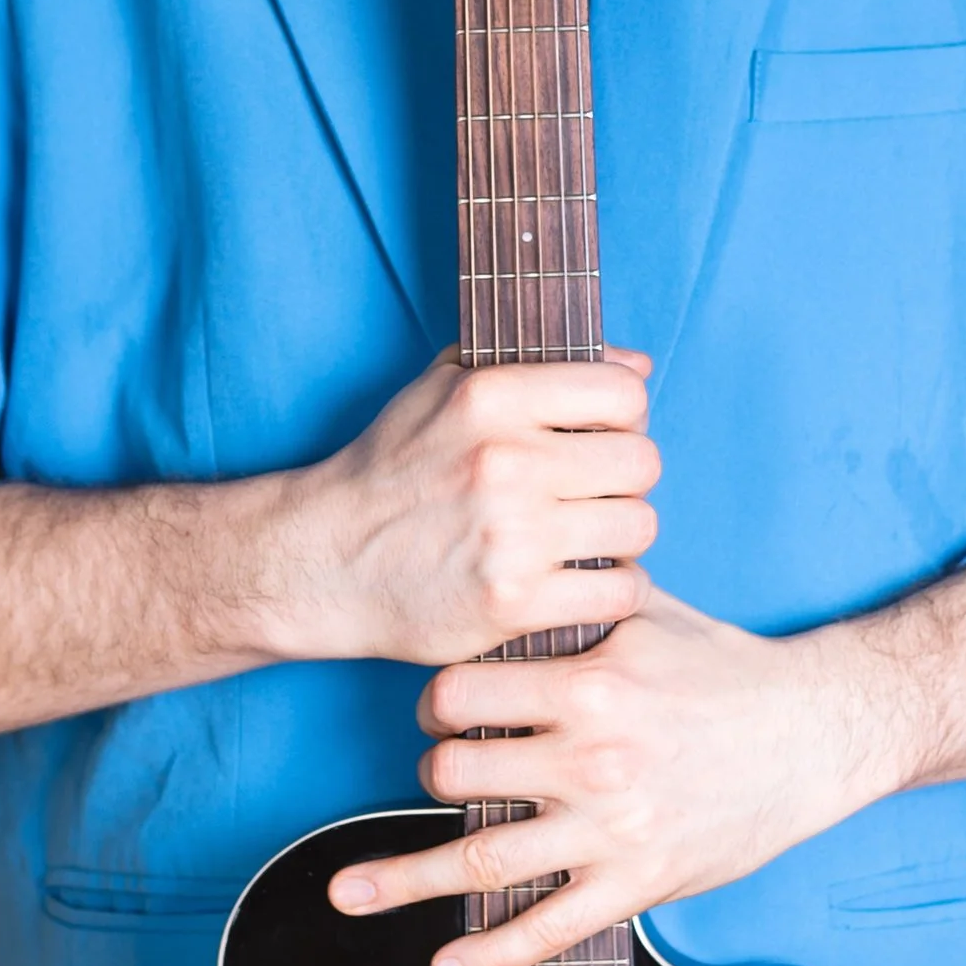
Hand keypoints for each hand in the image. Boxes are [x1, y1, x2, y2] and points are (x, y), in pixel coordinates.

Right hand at [263, 347, 658, 670]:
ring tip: (589, 537)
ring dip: (622, 535)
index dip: (624, 416)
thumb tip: (636, 366)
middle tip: (594, 494)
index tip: (601, 437)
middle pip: (641, 461)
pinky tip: (587, 583)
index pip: (623, 393)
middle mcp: (505, 461)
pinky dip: (615, 589)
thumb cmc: (391, 471)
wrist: (324, 561)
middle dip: (624, 478)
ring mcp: (512, 536)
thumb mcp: (442, 389)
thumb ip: (536, 364)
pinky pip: (619, 591)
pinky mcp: (514, 601)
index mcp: (490, 397)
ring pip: (638, 526)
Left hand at [327, 587, 894, 965]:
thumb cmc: (727, 668)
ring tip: (346, 891)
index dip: (436, 701)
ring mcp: (612, 829)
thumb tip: (514, 549)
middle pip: (455, 774)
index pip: (463, 694)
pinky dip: (489, 953)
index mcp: (590, 684)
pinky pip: (548, 928)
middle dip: (430, 773)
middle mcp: (593, 759)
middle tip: (435, 772)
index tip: (439, 709)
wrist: (816, 732)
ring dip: (403, 879)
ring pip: (480, 859)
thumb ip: (574, 593)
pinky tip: (444, 964)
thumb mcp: (649, 613)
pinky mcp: (638, 883)